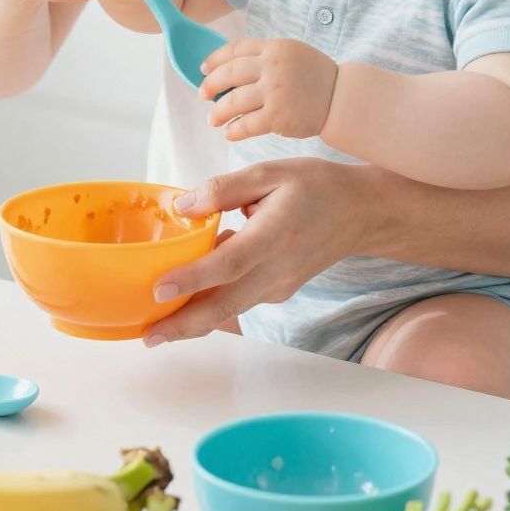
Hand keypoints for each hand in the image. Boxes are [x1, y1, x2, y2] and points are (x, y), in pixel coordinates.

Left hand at [144, 158, 379, 343]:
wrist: (360, 214)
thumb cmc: (316, 188)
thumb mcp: (271, 173)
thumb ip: (224, 189)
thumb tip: (183, 207)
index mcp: (274, 236)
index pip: (228, 263)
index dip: (193, 278)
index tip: (159, 289)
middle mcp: (276, 269)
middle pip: (225, 304)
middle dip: (184, 325)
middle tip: (148, 338)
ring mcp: (278, 286)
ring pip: (230, 309)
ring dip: (193, 323)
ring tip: (155, 332)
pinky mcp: (277, 291)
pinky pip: (238, 301)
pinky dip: (210, 307)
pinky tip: (185, 304)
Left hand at [201, 37, 337, 140]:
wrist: (342, 99)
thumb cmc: (317, 78)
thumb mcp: (294, 54)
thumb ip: (267, 57)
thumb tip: (231, 69)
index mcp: (275, 48)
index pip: (235, 49)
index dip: (215, 60)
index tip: (204, 69)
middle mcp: (273, 67)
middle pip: (228, 74)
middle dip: (210, 85)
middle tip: (204, 95)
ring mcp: (275, 92)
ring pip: (233, 101)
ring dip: (218, 112)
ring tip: (213, 119)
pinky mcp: (278, 116)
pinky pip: (246, 124)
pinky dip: (234, 130)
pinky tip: (230, 133)